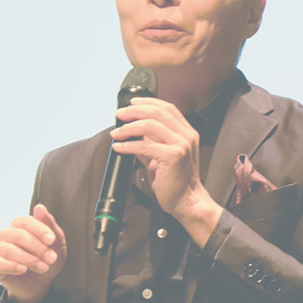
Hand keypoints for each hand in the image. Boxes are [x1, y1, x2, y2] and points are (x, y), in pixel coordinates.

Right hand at [0, 204, 66, 302]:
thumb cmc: (47, 260)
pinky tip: (23, 270)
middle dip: (38, 247)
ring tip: (43, 267)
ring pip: (9, 249)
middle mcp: (7, 234)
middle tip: (51, 258)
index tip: (52, 240)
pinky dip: (12, 266)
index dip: (40, 229)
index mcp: (21, 226)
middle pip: (19, 235)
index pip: (27, 221)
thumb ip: (50, 225)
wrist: (40, 284)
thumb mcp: (56, 244)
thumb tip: (39, 207)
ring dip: (29, 259)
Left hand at [110, 98, 222, 246]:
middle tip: (119, 115)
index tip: (131, 103)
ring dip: (128, 127)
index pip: (167, 108)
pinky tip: (118, 147)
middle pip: (158, 112)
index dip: (148, 102)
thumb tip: (132, 133)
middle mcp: (186, 135)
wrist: (186, 200)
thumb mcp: (161, 156)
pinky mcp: (173, 157)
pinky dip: (128, 145)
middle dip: (135, 111)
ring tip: (116, 133)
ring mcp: (181, 145)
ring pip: (150, 126)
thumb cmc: (174, 180)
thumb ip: (150, 142)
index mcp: (187, 132)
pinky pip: (145, 146)